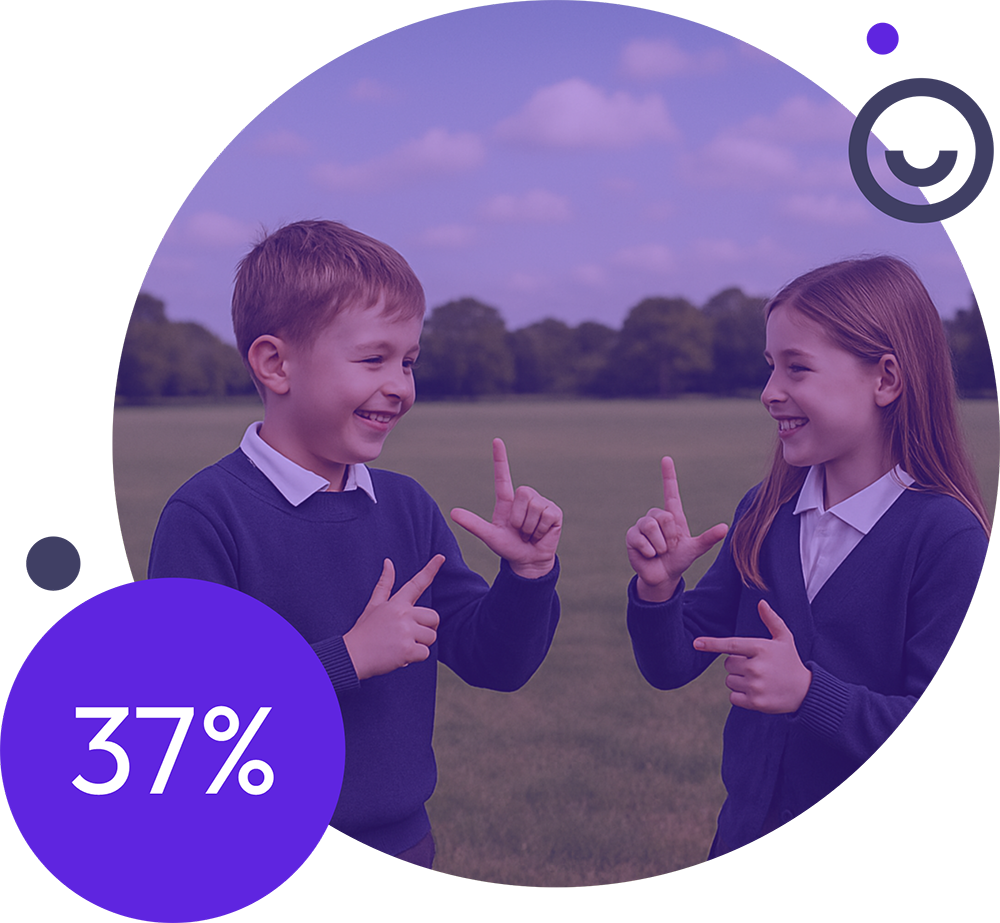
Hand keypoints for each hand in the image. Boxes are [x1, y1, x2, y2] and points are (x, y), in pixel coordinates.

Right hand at [343, 555, 443, 680]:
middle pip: (434, 618)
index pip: (416, 583)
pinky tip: (399, 657)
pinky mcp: (407, 649)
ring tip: (401, 646)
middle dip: (427, 629)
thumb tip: (388, 562)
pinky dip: (414, 658)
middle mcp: (403, 615)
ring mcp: (405, 632)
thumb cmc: (363, 632)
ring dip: (420, 645)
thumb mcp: (373, 605)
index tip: (441, 557)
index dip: (430, 569)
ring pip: (431, 637)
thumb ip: (385, 585)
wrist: (351, 656)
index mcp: (396, 604)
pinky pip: (425, 653)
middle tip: (411, 635)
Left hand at [450, 438, 561, 579]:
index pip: (503, 475)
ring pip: (534, 505)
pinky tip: (541, 534)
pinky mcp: (554, 512)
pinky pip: (546, 515)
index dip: (500, 458)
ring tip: (530, 533)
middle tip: (520, 530)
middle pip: (522, 492)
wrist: (527, 561)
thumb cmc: (508, 547)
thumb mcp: (489, 536)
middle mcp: (525, 498)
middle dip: (519, 517)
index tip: (496, 440)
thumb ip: (473, 524)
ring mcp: (541, 503)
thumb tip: (452, 513)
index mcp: (507, 501)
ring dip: (530, 526)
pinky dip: (541, 529)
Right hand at [626, 456, 728, 601]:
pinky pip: (640, 538)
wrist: (662, 576)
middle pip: (663, 515)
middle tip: (669, 547)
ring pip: (650, 525)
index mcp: (673, 516)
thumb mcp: (695, 549)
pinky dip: (648, 550)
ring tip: (659, 552)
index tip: (666, 459)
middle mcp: (656, 517)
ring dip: (660, 545)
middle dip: (670, 536)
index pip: (670, 491)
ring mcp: (642, 525)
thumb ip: (708, 538)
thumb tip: (725, 527)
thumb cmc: (679, 560)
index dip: (668, 475)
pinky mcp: (631, 536)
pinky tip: (649, 555)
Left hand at [693, 599, 811, 713]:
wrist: (805, 692)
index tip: (696, 643)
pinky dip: (739, 696)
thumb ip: (771, 620)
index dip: (712, 644)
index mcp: (761, 648)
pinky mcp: (755, 703)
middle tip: (755, 667)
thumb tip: (761, 602)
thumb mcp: (784, 639)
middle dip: (737, 665)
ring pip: (729, 680)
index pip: (731, 645)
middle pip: (728, 664)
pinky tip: (756, 692)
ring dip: (738, 680)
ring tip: (757, 680)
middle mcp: (757, 667)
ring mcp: (756, 686)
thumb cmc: (790, 661)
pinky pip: (733, 697)